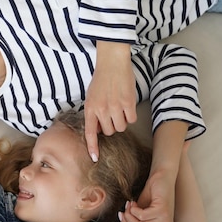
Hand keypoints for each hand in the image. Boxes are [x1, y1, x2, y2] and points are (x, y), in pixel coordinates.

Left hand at [84, 41, 136, 160]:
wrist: (112, 63)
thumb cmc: (101, 79)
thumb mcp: (91, 97)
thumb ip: (93, 114)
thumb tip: (97, 130)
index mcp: (90, 108)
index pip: (90, 133)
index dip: (92, 147)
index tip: (95, 158)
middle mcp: (101, 109)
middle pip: (108, 131)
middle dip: (111, 126)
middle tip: (112, 115)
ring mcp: (115, 106)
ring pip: (121, 127)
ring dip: (121, 121)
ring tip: (119, 108)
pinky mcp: (128, 103)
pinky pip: (131, 119)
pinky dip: (130, 115)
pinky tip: (127, 105)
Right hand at [119, 170, 174, 221]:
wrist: (161, 178)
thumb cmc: (151, 196)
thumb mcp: (142, 214)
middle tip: (123, 212)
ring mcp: (165, 221)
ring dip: (128, 215)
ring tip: (128, 206)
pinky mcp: (162, 211)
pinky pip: (141, 215)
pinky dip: (133, 209)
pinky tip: (133, 202)